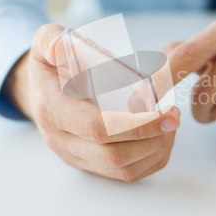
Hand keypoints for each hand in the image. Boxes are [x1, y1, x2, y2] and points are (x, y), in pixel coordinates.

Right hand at [3, 24, 180, 181]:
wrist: (40, 90)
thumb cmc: (52, 65)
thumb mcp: (45, 41)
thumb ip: (50, 40)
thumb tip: (61, 48)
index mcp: (53, 110)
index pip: (98, 127)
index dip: (136, 125)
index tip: (165, 113)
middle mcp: (61, 140)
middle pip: (114, 155)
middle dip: (152, 139)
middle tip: (175, 116)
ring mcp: (75, 156)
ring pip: (122, 170)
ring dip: (155, 150)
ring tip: (171, 125)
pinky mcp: (88, 164)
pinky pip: (124, 175)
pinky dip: (151, 160)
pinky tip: (162, 138)